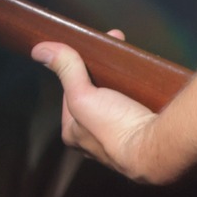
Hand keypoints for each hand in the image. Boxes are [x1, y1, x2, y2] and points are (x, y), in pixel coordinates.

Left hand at [32, 32, 158, 182]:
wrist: (156, 147)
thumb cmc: (115, 127)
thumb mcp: (83, 95)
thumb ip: (66, 70)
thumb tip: (40, 49)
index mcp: (74, 133)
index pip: (71, 93)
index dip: (80, 68)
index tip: (94, 49)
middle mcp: (93, 139)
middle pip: (96, 95)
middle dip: (105, 72)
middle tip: (117, 50)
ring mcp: (119, 138)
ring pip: (117, 101)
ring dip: (123, 82)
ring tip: (132, 63)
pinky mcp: (141, 135)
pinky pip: (136, 109)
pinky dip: (139, 93)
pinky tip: (146, 82)